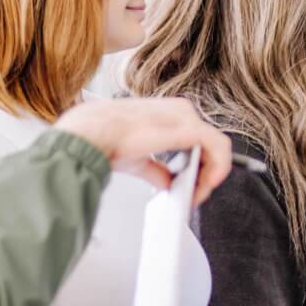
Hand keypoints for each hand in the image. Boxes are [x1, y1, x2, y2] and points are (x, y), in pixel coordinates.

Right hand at [53, 97, 230, 204]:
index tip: (190, 187)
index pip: (192, 136)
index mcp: (163, 113)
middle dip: (204, 171)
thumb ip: (155, 169)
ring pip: (213, 143)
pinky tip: (210, 183)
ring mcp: (182, 117)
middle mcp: (176, 111)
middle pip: (205, 141)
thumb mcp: (134, 157)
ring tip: (199, 193)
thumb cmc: (100, 138)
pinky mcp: (188, 128)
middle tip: (196, 194)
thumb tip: (167, 182)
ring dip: (211, 172)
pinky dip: (218, 165)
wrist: (87, 136)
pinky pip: (216, 145)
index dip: (196, 163)